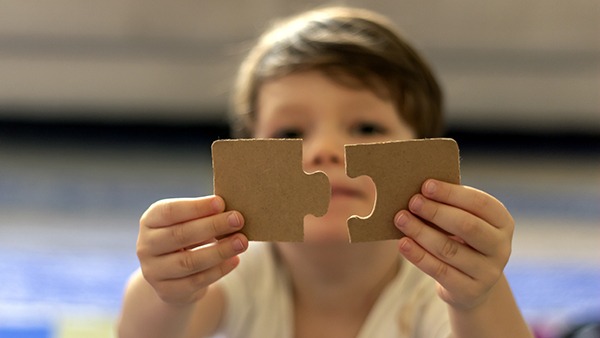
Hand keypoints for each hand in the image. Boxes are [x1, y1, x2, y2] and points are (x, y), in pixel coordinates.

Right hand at [136, 195, 247, 304]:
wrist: (172, 275)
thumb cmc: (187, 238)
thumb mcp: (188, 222)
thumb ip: (203, 216)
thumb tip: (231, 211)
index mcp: (150, 221)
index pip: (170, 211)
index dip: (196, 207)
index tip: (221, 202)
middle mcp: (146, 246)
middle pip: (180, 235)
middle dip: (212, 226)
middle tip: (238, 220)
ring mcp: (153, 271)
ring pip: (189, 261)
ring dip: (219, 251)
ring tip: (241, 242)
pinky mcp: (167, 291)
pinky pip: (196, 281)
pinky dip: (218, 270)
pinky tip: (235, 260)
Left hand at [394, 179, 513, 309]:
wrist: (471, 285)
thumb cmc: (462, 241)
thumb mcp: (465, 222)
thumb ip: (450, 206)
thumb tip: (419, 191)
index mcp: (502, 222)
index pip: (480, 203)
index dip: (452, 193)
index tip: (426, 185)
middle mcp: (501, 247)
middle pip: (467, 226)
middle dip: (436, 211)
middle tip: (412, 201)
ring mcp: (488, 272)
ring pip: (449, 249)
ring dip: (421, 232)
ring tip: (401, 219)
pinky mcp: (470, 290)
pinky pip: (439, 271)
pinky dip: (418, 255)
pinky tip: (403, 243)